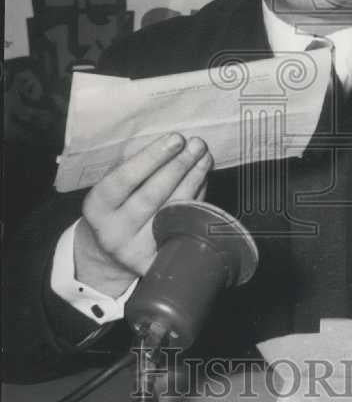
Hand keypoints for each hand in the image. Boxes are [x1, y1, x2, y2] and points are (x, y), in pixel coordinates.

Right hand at [74, 133, 212, 297]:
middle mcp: (113, 232)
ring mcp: (136, 251)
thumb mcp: (113, 185)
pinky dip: (197, 201)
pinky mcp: (156, 262)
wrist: (111, 250)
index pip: (124, 179)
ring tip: (204, 158)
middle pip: (152, 196)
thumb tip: (167, 144)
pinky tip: (203, 182)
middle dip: (178, 166)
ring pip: (171, 211)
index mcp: (97, 208)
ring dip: (193, 180)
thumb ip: (132, 165)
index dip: (152, 158)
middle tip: (196, 145)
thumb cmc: (117, 205)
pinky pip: (183, 226)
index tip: (175, 138)